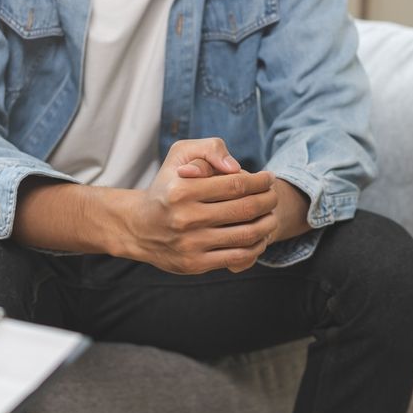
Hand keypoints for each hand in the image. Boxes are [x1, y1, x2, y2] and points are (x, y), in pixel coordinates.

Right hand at [177, 154, 311, 257]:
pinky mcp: (194, 263)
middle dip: (269, 200)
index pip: (236, 184)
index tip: (269, 178)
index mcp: (181, 190)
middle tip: (273, 196)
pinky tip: (259, 237)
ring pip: (247, 235)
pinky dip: (257, 246)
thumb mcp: (179, 155)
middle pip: (246, 209)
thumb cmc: (167, 186)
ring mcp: (190, 243)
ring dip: (268, 224)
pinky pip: (238, 257)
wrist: (139, 226)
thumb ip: (209, 149)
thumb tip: (235, 167)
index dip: (260, 181)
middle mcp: (185, 217)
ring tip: (271, 215)